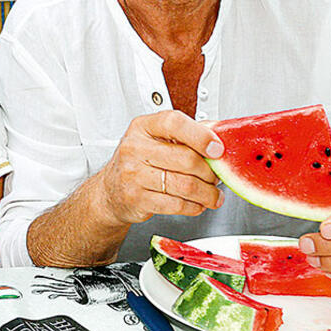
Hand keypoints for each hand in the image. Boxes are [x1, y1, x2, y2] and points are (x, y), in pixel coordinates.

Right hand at [98, 111, 224, 225]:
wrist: (110, 190)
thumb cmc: (137, 162)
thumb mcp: (155, 139)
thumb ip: (186, 133)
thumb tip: (220, 132)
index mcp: (143, 127)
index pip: (174, 123)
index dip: (201, 136)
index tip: (217, 149)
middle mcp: (135, 148)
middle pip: (186, 159)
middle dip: (210, 172)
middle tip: (216, 177)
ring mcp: (133, 174)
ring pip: (185, 185)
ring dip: (207, 194)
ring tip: (212, 195)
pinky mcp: (137, 199)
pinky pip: (177, 205)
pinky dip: (194, 207)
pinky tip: (197, 204)